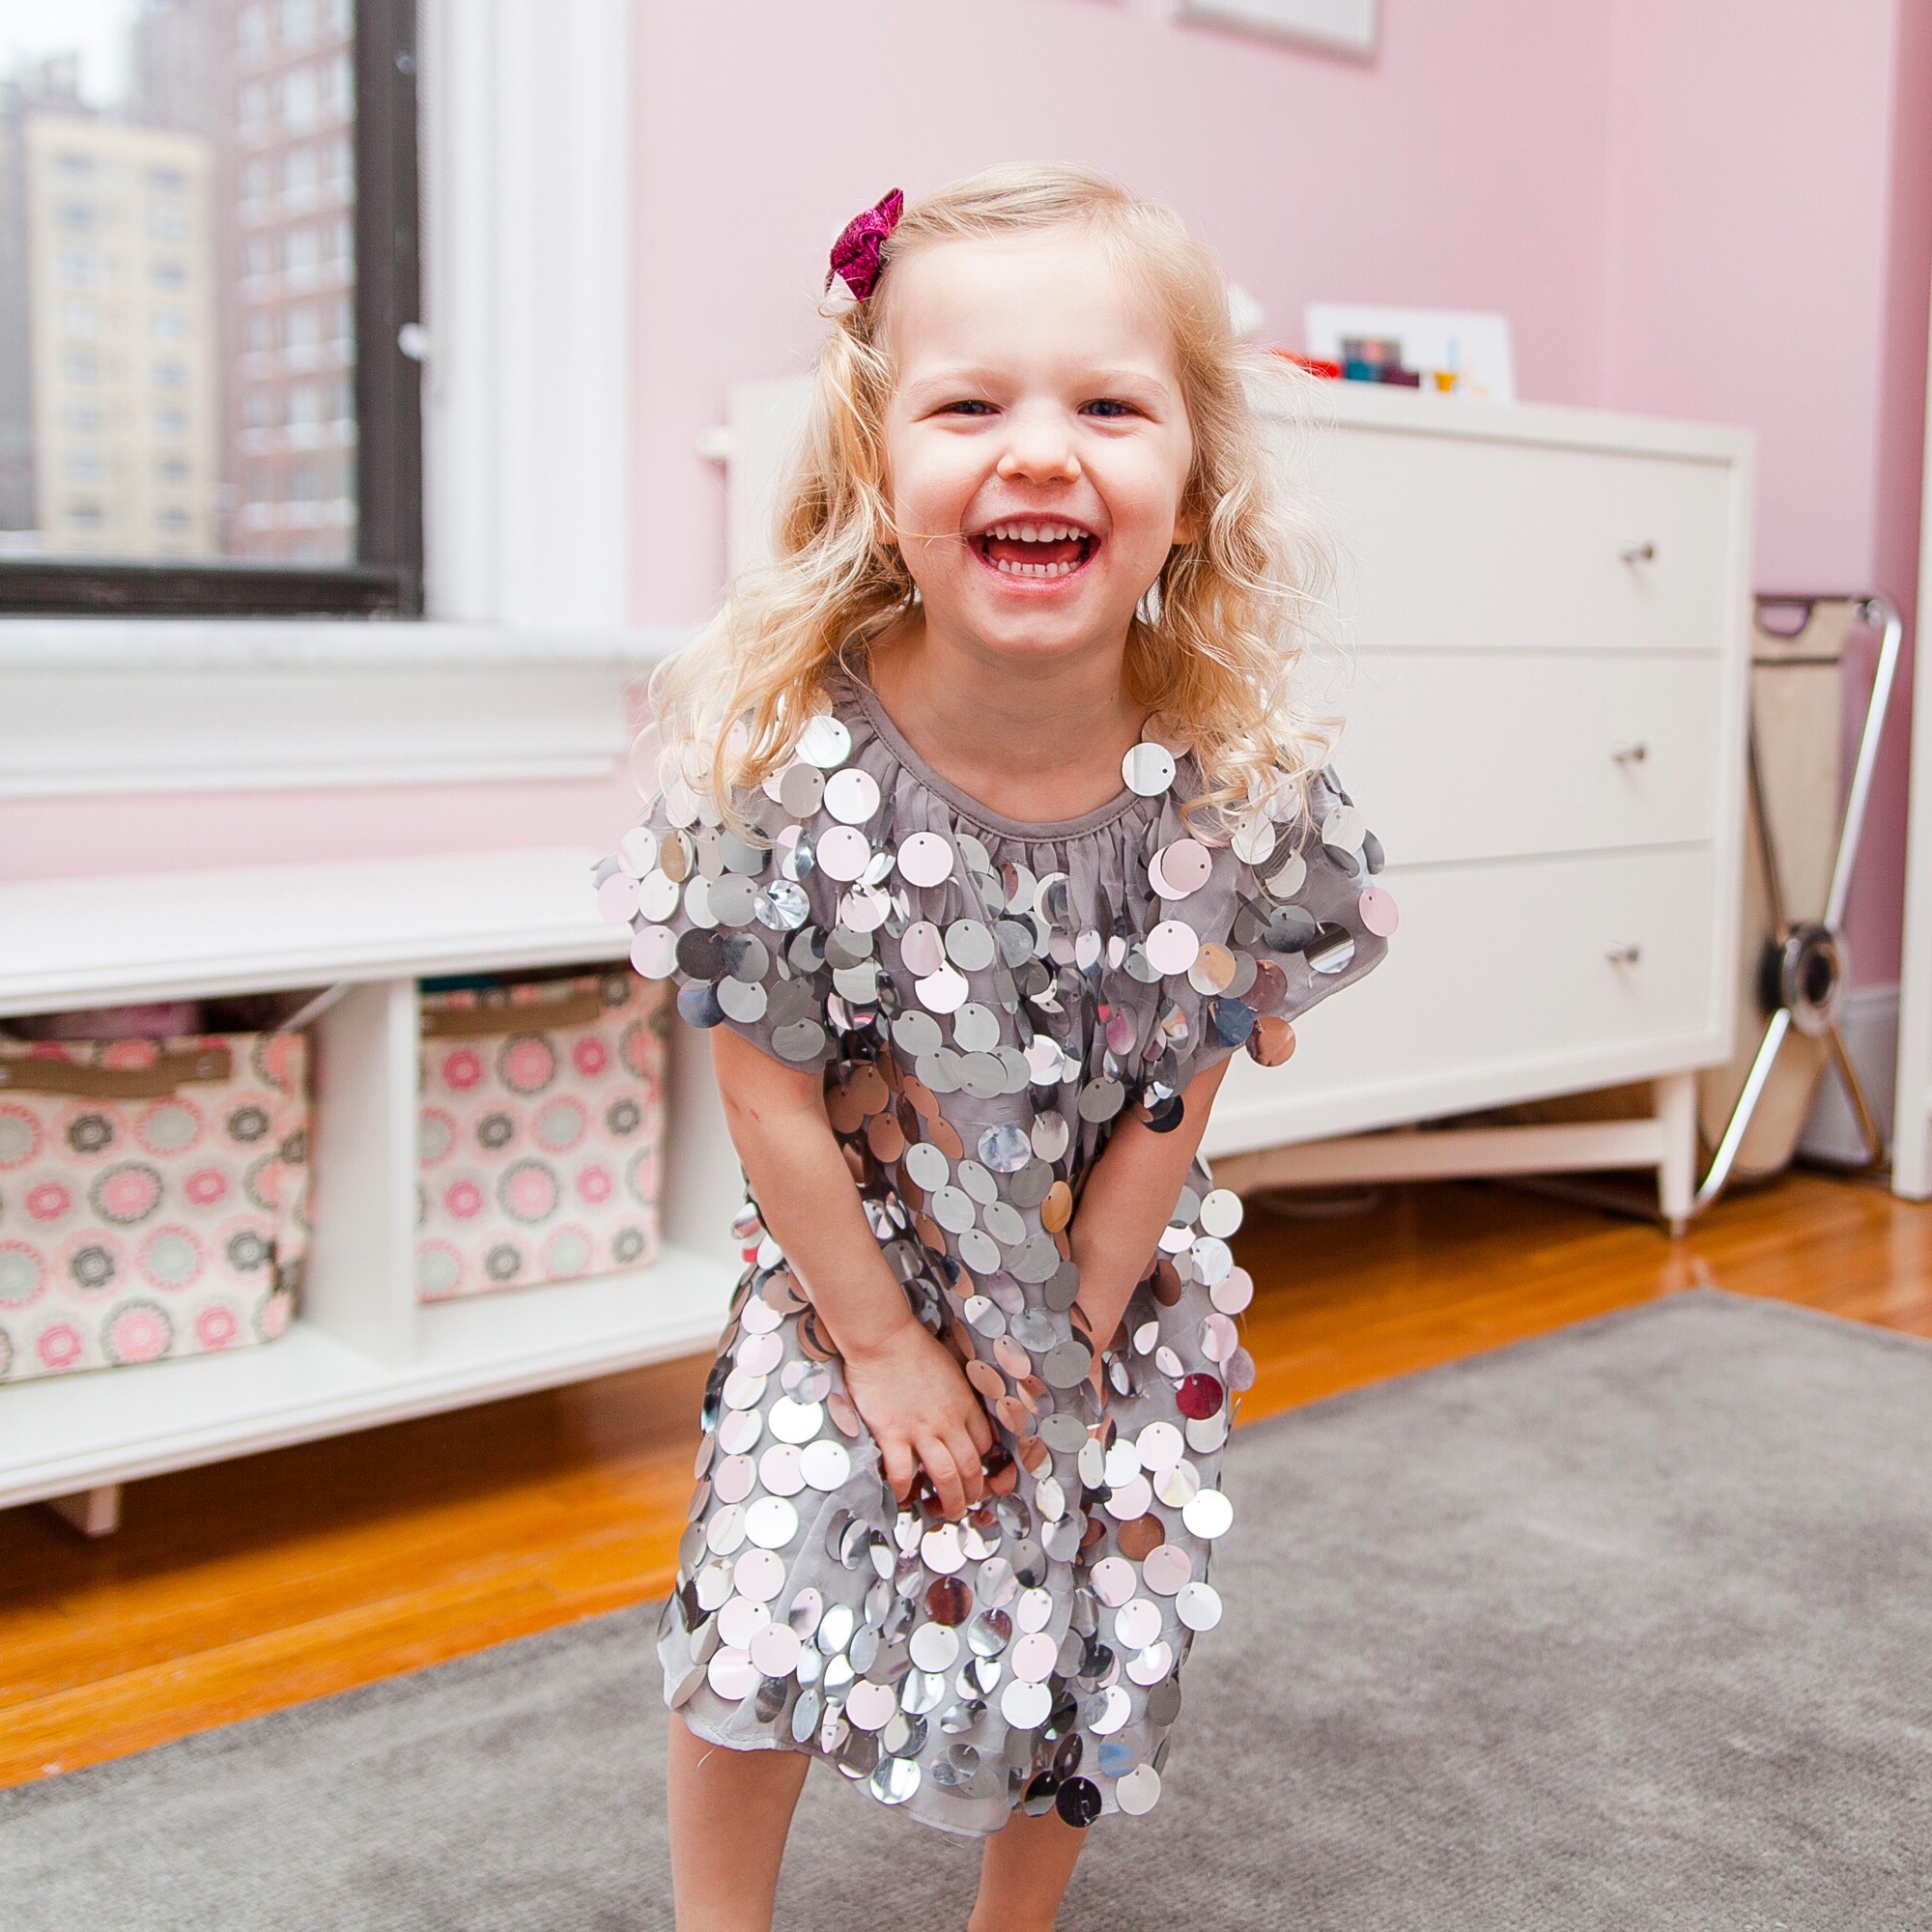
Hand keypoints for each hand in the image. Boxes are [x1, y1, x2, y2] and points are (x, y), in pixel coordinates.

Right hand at [841, 1320, 994, 1520]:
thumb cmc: (914, 1347)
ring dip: (950, 1501)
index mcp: (965, 1404)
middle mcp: (948, 1421)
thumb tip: (958, 1413)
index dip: (984, 1464)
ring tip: (946, 1513)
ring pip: (945, 1476)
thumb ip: (958, 1395)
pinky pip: (903, 1473)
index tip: (977, 1473)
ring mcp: (921, 1429)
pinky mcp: (893, 1434)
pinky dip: (905, 1491)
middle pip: (971, 1467)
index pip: (985, 1444)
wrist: (883, 1338)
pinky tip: (904, 1498)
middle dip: (973, 1493)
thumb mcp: (951, 1369)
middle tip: (968, 1505)